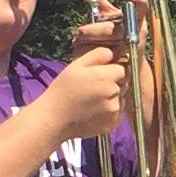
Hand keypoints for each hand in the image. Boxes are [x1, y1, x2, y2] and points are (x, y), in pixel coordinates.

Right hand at [43, 4, 133, 143]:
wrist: (53, 119)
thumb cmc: (62, 90)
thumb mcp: (75, 66)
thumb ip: (96, 55)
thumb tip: (112, 53)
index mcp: (104, 77)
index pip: (120, 69)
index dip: (110, 71)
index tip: (97, 76)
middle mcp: (113, 93)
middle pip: (122, 84)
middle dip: (111, 84)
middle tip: (92, 89)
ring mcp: (113, 110)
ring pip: (119, 98)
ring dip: (110, 98)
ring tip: (90, 101)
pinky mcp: (112, 123)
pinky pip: (116, 113)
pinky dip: (108, 112)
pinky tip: (92, 111)